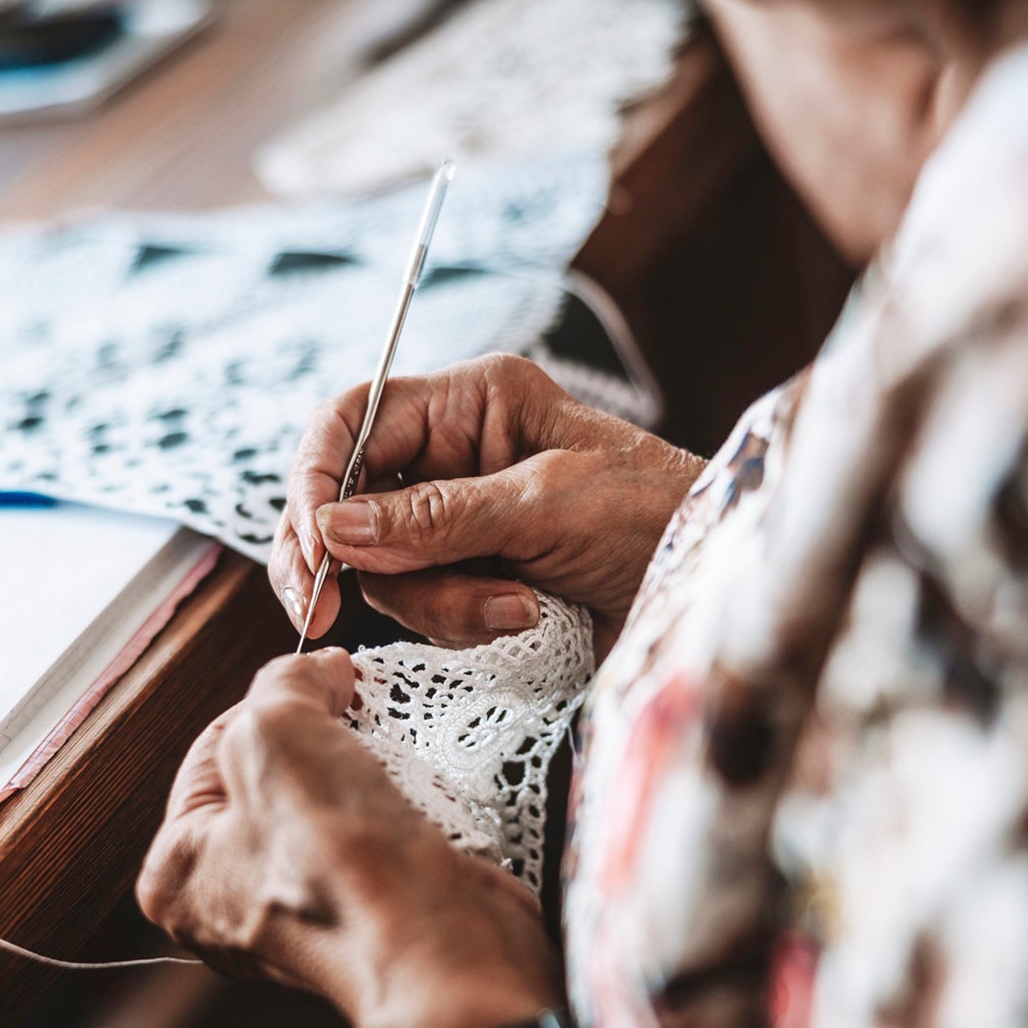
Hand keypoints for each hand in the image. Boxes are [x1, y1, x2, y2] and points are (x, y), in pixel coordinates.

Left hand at [139, 650, 559, 1027]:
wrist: (441, 948)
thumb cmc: (342, 863)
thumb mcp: (279, 728)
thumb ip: (284, 681)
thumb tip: (319, 670)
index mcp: (176, 875)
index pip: (213, 747)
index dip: (275, 702)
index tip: (325, 682)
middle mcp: (229, 908)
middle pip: (275, 776)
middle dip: (324, 739)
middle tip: (358, 725)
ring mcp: (302, 920)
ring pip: (333, 804)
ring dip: (370, 772)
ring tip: (392, 771)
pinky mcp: (372, 920)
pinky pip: (379, 839)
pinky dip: (402, 810)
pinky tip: (419, 806)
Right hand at [272, 355, 701, 649]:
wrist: (715, 589)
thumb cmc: (655, 515)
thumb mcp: (546, 505)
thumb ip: (438, 518)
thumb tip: (333, 530)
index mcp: (472, 403)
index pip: (354, 421)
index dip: (316, 480)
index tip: (312, 547)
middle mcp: (455, 459)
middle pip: (350, 505)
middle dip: (353, 563)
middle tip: (325, 614)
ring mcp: (462, 526)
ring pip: (386, 572)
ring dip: (440, 602)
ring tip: (517, 607)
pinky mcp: (477, 583)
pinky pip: (427, 611)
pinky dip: (466, 624)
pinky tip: (528, 618)